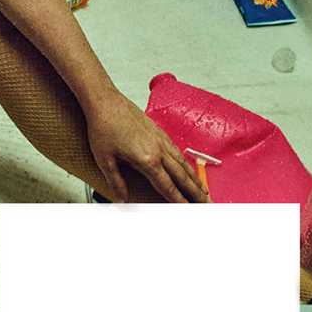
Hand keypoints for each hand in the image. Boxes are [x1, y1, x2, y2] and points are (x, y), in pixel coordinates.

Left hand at [84, 92, 206, 203]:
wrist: (105, 101)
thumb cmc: (103, 127)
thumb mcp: (105, 159)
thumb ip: (116, 182)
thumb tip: (121, 200)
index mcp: (147, 159)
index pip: (167, 186)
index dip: (179, 200)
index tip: (188, 210)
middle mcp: (159, 150)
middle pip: (182, 177)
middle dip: (196, 193)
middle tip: (208, 205)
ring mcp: (161, 139)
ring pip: (183, 164)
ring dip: (195, 179)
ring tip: (204, 191)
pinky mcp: (158, 132)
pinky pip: (177, 152)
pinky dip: (186, 164)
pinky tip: (188, 169)